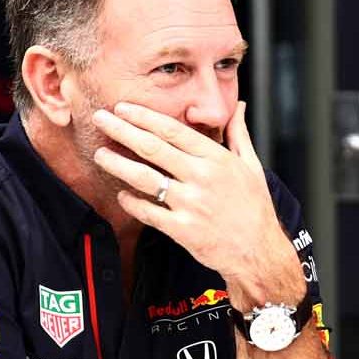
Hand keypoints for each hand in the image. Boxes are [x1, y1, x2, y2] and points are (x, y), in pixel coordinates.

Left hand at [93, 100, 300, 310]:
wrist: (258, 251)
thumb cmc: (254, 207)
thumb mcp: (252, 165)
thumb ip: (238, 133)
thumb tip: (239, 106)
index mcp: (217, 159)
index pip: (174, 130)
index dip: (145, 117)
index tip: (125, 107)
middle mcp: (202, 177)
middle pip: (153, 148)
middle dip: (122, 130)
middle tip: (101, 119)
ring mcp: (191, 204)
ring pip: (145, 178)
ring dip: (118, 164)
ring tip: (100, 154)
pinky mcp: (182, 228)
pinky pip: (148, 212)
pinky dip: (131, 202)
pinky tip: (121, 194)